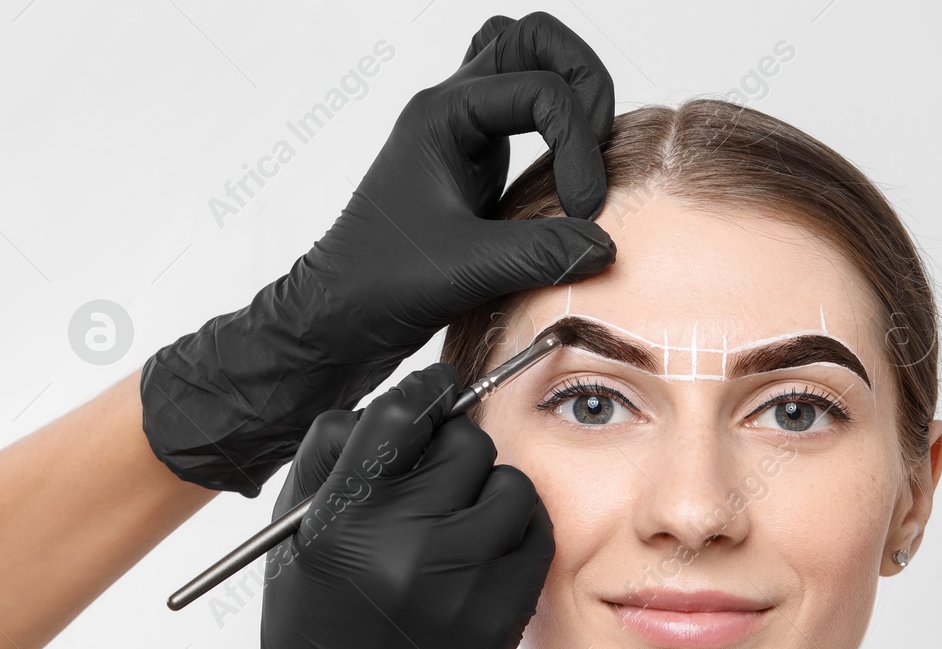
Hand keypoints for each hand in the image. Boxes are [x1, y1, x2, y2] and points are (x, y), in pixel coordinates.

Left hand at [141, 11, 614, 494]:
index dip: (579, 144)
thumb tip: (603, 243)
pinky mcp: (472, 164)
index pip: (540, 89)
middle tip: (597, 144)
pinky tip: (566, 179)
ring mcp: (461, 133)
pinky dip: (556, 128)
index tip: (585, 209)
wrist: (338, 316)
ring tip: (587, 152)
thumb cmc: (378, 285)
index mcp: (443, 116)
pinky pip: (521, 112)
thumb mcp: (466, 269)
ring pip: (523, 63)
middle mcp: (452, 110)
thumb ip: (540, 252)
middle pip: (531, 39)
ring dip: (569, 93)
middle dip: (582, 80)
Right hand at [195, 361, 553, 648]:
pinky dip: (518, 532)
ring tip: (463, 520)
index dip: (423, 394)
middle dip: (454, 450)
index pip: (398, 419)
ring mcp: (463, 580)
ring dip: (492, 491)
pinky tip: (488, 548)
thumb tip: (398, 406)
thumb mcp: (295, 535)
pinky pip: (536, 536)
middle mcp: (406, 546)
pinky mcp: (504, 610)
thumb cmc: (314, 629)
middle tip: (441, 476)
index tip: (436, 390)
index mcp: (343, 521)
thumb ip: (337, 458)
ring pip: (512, 486)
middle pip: (465, 444)